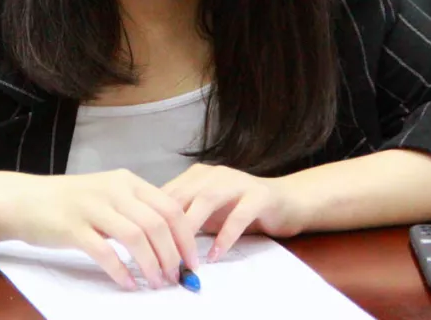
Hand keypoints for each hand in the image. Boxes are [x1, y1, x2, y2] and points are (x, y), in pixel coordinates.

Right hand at [4, 170, 199, 289]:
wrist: (26, 200)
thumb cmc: (70, 201)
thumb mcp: (108, 195)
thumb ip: (135, 210)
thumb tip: (169, 241)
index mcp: (127, 181)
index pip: (169, 207)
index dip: (186, 237)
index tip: (192, 261)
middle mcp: (113, 190)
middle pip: (157, 224)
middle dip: (172, 255)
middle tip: (176, 277)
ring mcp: (92, 207)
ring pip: (135, 237)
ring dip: (151, 265)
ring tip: (156, 283)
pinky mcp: (73, 227)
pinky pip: (105, 252)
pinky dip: (121, 271)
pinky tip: (128, 284)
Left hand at [162, 164, 305, 260]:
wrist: (288, 201)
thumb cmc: (241, 209)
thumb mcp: (208, 213)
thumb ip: (185, 218)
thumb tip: (153, 240)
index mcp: (197, 176)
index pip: (167, 194)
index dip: (153, 217)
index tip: (142, 243)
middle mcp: (214, 174)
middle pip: (183, 195)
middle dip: (168, 225)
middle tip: (159, 254)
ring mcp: (237, 182)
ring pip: (207, 200)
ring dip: (192, 228)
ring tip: (184, 256)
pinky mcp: (259, 195)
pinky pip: (239, 215)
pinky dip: (225, 235)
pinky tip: (215, 254)